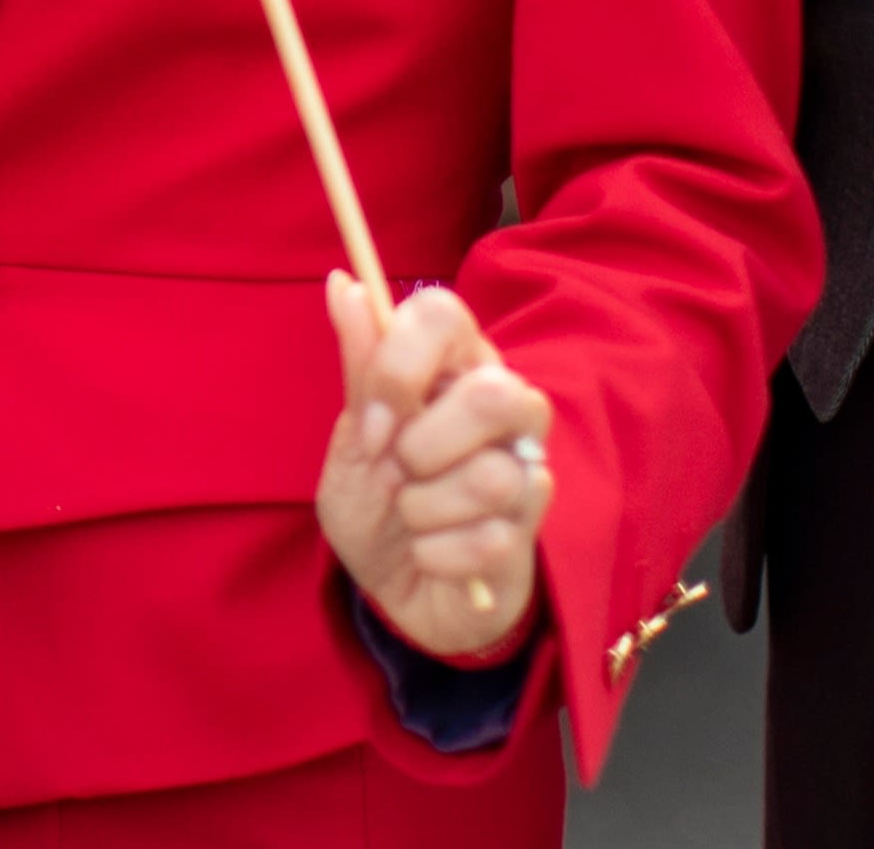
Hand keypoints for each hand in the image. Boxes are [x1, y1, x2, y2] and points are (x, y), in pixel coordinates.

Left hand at [317, 276, 549, 667]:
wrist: (394, 590)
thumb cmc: (376, 503)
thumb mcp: (354, 438)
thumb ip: (360, 368)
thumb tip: (341, 283)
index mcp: (455, 363)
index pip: (442, 313)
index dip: (398, 366)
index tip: (370, 423)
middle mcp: (505, 402)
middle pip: (494, 393)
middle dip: (425, 444)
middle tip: (399, 469)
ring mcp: (527, 466)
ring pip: (490, 477)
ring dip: (423, 509)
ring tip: (413, 516)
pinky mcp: (532, 531)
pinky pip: (486, 539)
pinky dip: (435, 554)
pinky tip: (432, 553)